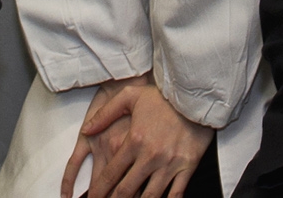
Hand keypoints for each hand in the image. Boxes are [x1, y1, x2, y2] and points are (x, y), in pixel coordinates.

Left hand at [63, 74, 213, 197]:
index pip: (110, 174)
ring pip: (149, 196)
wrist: (196, 97)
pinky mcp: (187, 167)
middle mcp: (150, 156)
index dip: (98, 191)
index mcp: (134, 140)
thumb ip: (105, 114)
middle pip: (126, 190)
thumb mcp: (130, 96)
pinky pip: (175, 194)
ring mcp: (169, 164)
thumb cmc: (162, 97)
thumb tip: (86, 130)